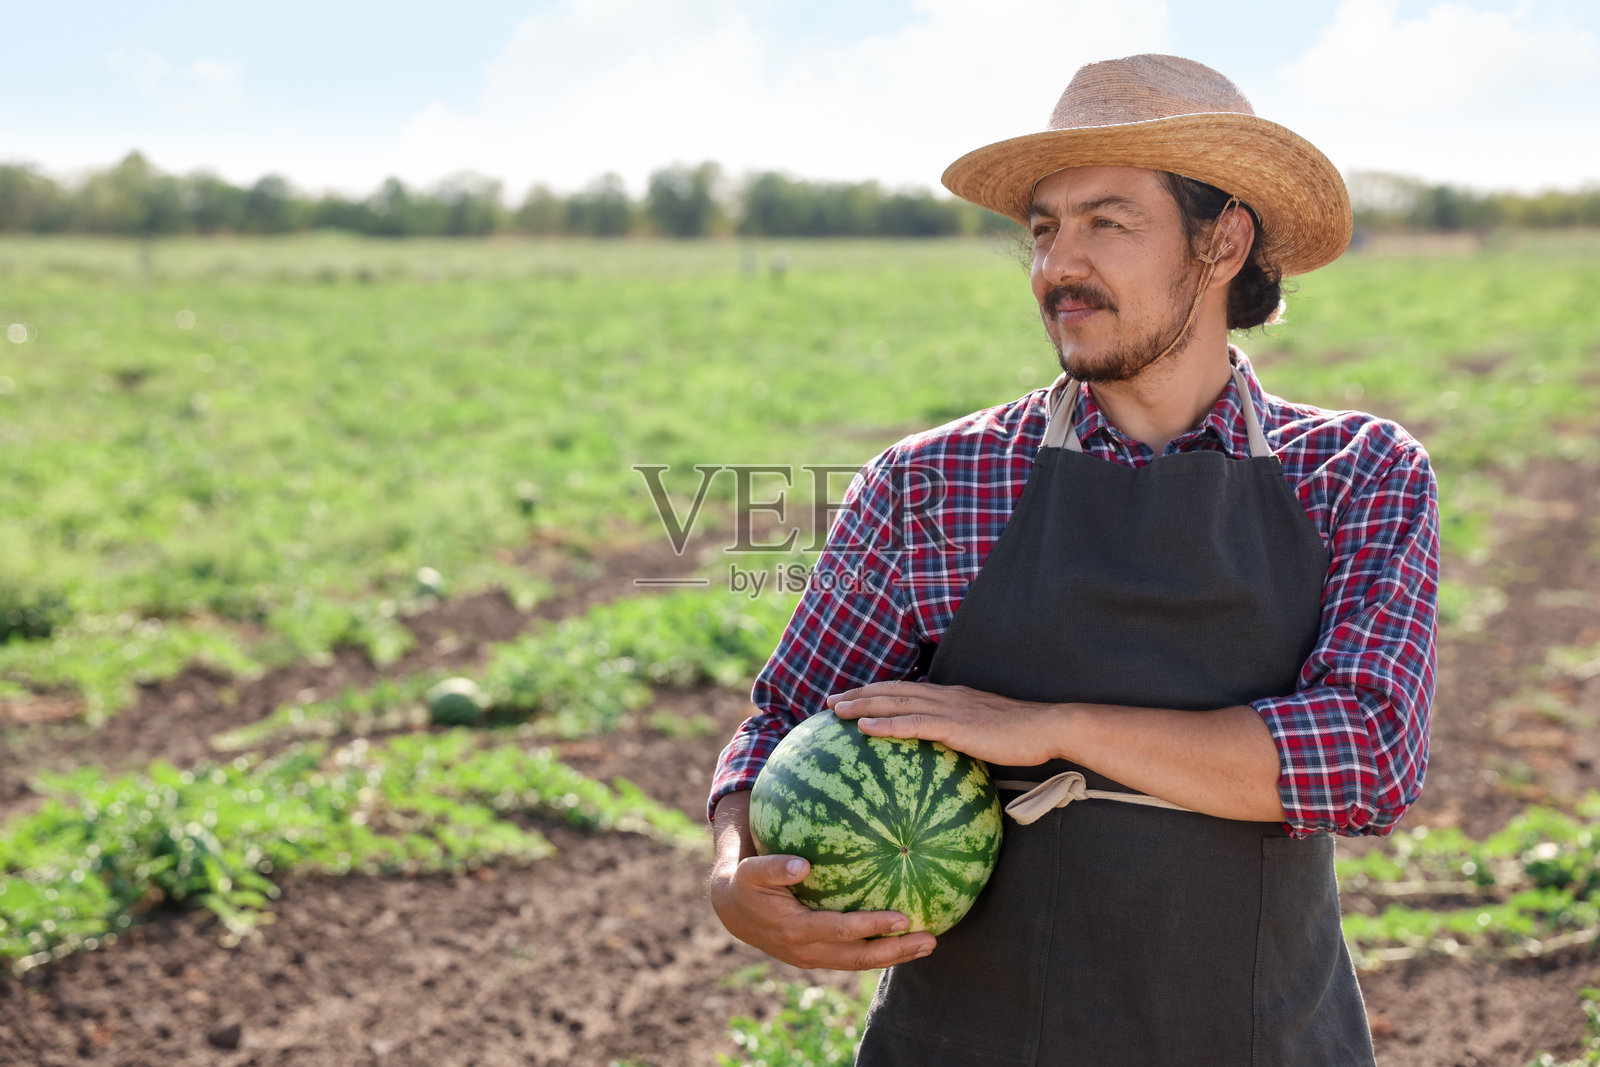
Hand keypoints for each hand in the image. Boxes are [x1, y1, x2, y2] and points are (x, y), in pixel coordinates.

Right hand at [710, 854, 935, 970]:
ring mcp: (813, 958)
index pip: (841, 931)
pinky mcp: (818, 957)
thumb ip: (774, 867)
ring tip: (927, 945)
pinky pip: (853, 958)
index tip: (903, 917)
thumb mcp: (751, 871)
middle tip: (930, 939)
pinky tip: (903, 942)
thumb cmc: (746, 883)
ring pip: (859, 963)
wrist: (733, 912)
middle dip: (896, 952)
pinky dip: (880, 954)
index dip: (872, 927)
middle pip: (859, 957)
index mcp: (794, 930)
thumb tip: (804, 864)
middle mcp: (807, 951)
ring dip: (895, 957)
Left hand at [827, 679, 1063, 767]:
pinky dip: (886, 724)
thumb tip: (949, 751)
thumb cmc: (1022, 735)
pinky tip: (865, 728)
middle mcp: (945, 696)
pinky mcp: (955, 726)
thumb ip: (965, 736)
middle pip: (893, 690)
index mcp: (952, 697)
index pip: (907, 689)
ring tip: (836, 710)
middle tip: (832, 700)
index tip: (854, 697)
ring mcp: (949, 709)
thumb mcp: (987, 732)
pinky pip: (913, 723)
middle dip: (860, 694)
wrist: (1047, 728)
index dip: (878, 691)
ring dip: (863, 705)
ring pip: (896, 701)